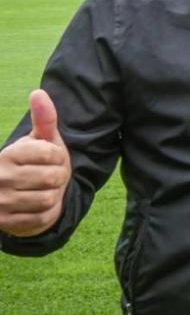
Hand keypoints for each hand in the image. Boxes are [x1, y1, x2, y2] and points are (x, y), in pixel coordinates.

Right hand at [0, 90, 71, 236]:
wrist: (14, 198)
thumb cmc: (33, 163)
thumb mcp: (39, 141)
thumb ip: (44, 119)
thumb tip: (39, 92)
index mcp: (8, 154)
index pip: (52, 153)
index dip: (58, 157)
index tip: (50, 159)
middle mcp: (0, 177)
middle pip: (54, 177)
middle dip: (59, 177)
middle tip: (50, 177)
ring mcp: (0, 201)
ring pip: (50, 198)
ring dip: (54, 195)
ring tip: (44, 190)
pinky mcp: (5, 222)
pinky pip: (43, 217)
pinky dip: (47, 213)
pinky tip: (38, 206)